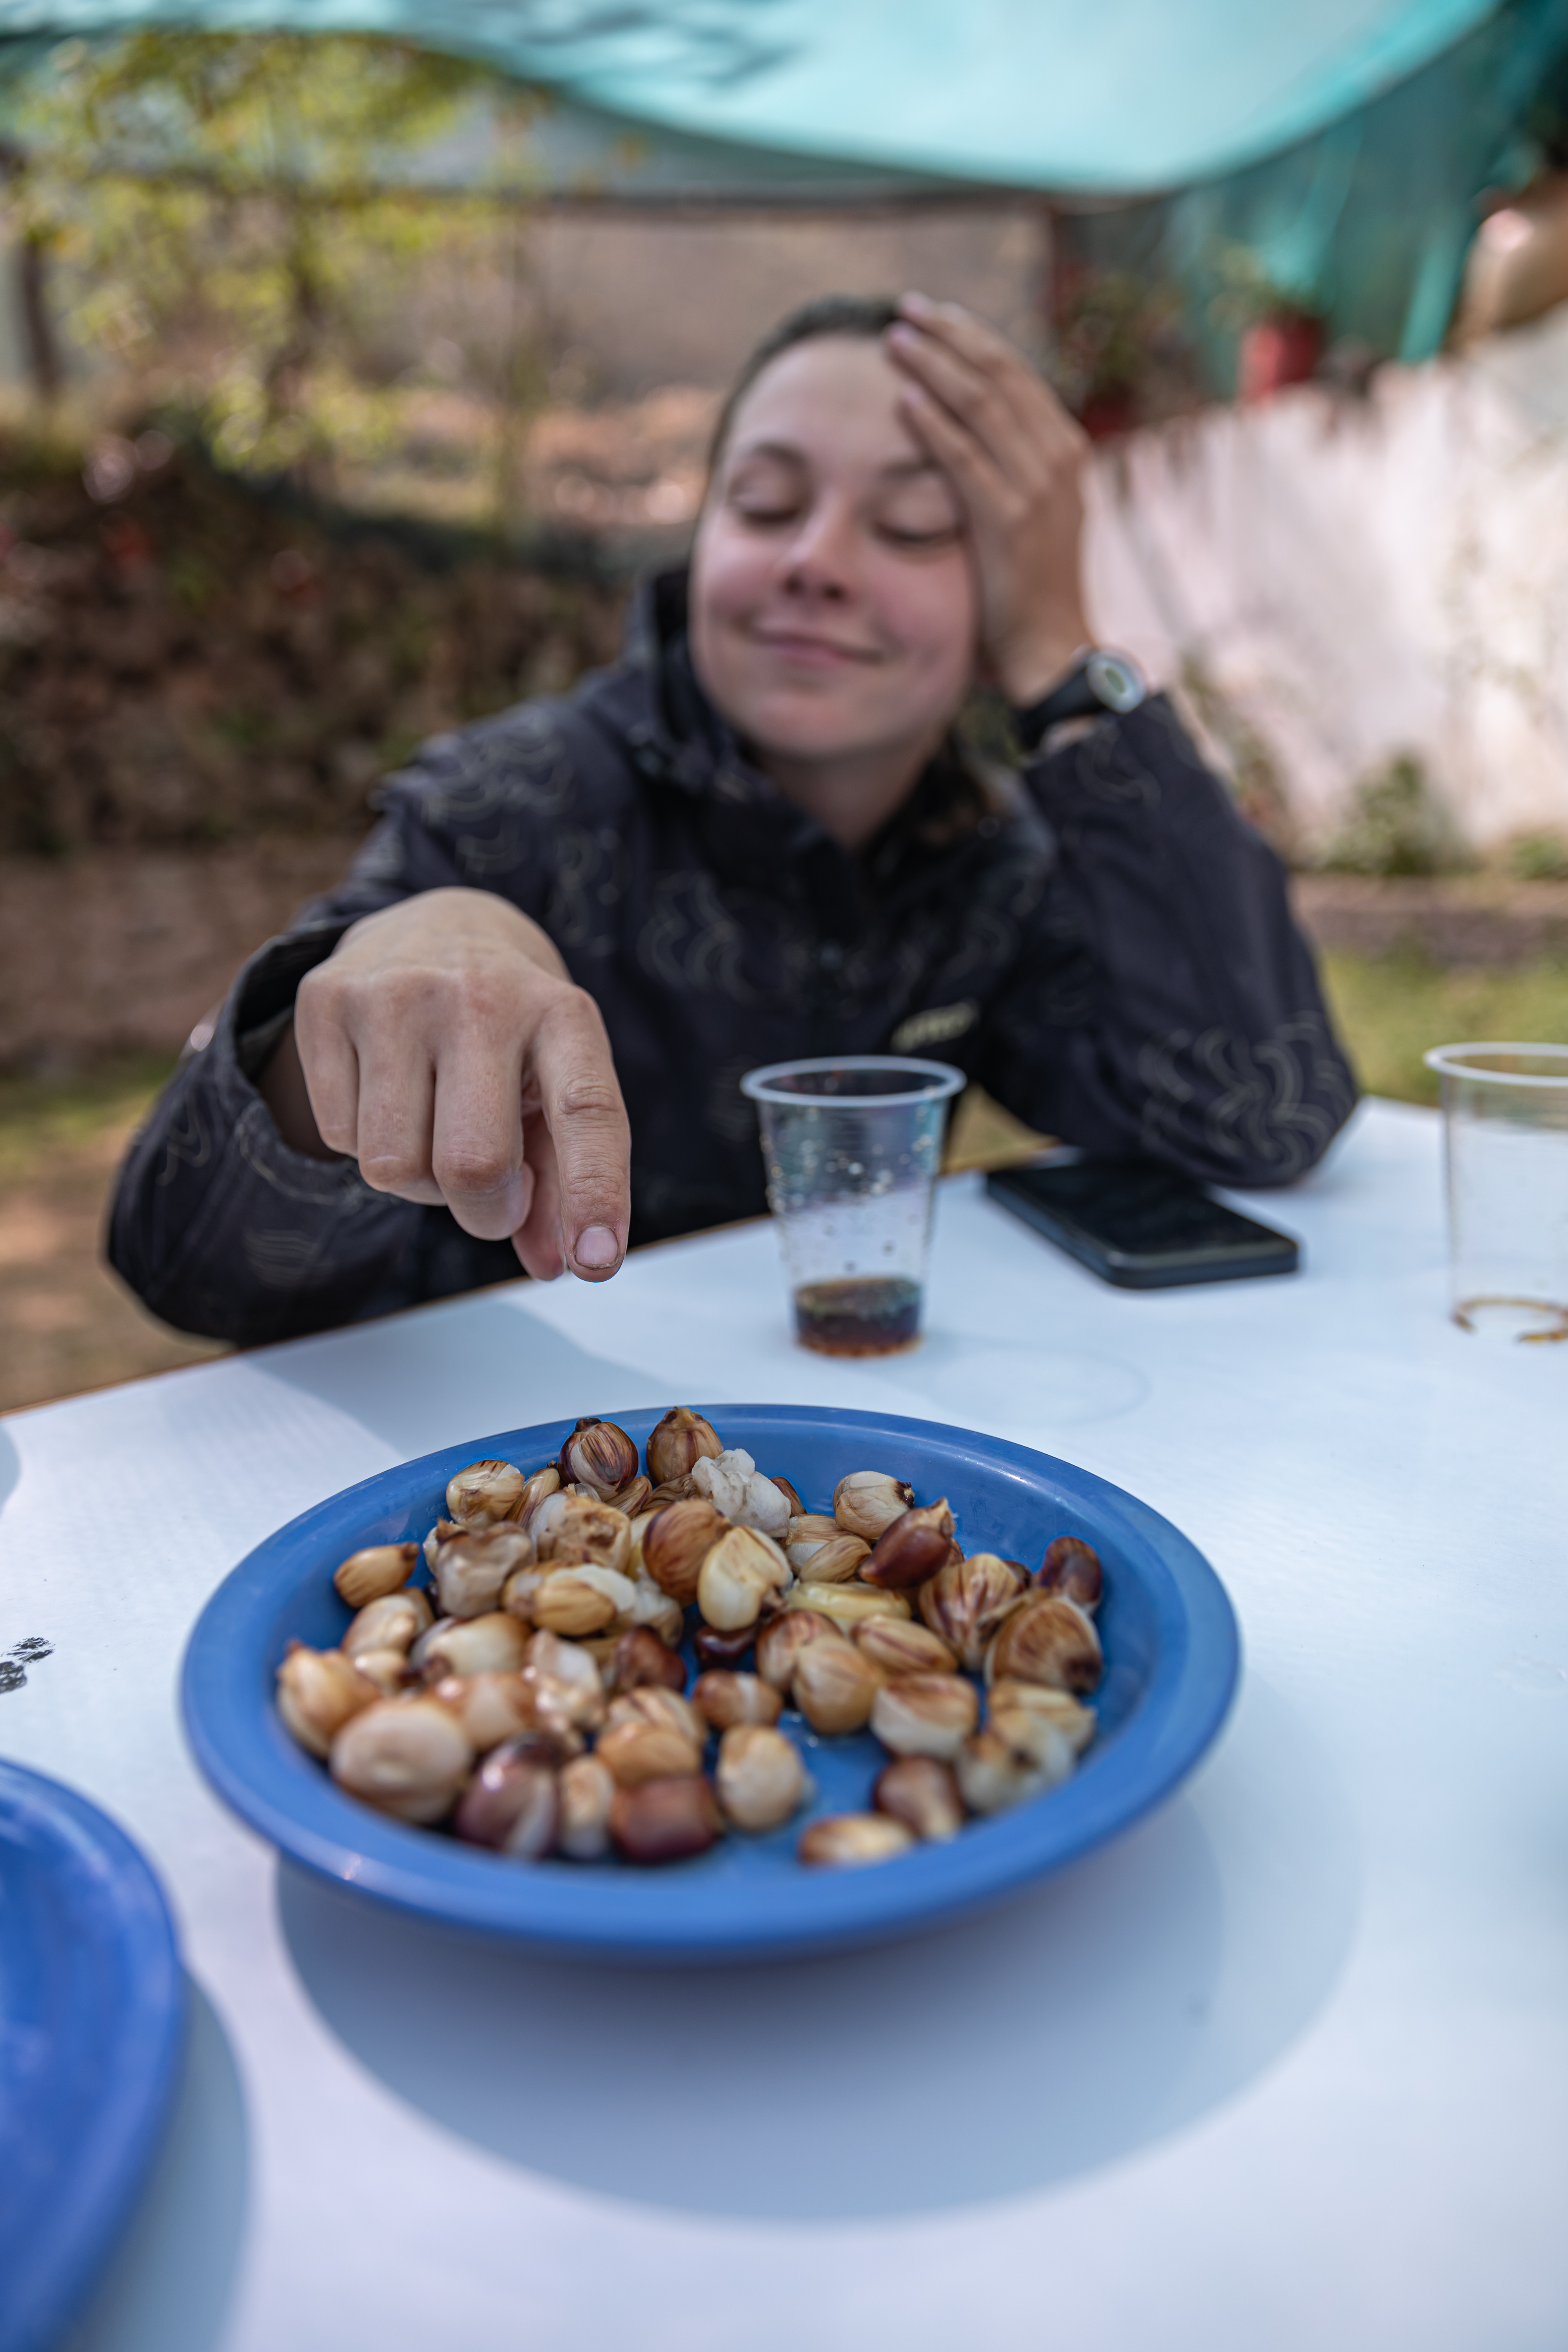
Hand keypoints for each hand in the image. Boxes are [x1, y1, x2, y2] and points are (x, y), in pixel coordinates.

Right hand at [273, 889, 630, 1281]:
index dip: (594, 1193)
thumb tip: (554, 1266)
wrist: (438, 923)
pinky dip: (367, 1147)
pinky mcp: (325, 1001)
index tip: (596, 1263)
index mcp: (559, 1013)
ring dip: (420, 1185)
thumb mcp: (554, 1086)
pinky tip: (390, 1099)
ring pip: (395, 1167)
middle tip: (496, 1196)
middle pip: (473, 1165)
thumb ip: (562, 1180)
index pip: (586, 1113)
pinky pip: (338, 1139)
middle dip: (485, 1212)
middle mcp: (479, 995)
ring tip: (437, 1132)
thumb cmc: (511, 1033)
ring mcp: (394, 993)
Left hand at [885, 293, 1091, 706]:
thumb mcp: (1033, 516)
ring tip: (895, 340)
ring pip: (981, 405)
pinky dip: (934, 426)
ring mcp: (1036, 489)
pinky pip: (965, 459)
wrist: (1053, 648)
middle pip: (1000, 374)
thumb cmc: (1032, 590)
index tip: (935, 315)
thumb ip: (1011, 472)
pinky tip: (904, 398)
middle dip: (951, 335)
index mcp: (1064, 452)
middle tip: (907, 309)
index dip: (973, 338)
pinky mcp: (1008, 522)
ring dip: (934, 366)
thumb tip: (972, 432)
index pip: (1017, 375)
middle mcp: (1057, 460)